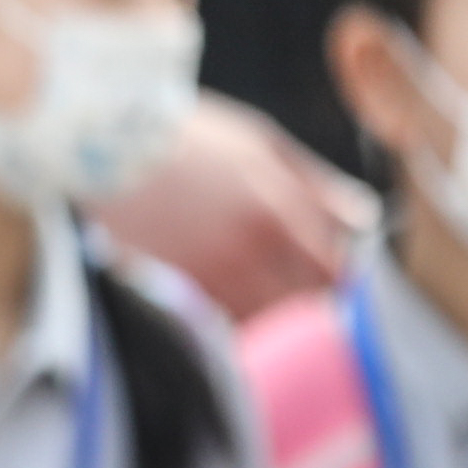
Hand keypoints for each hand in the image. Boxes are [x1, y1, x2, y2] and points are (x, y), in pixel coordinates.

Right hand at [96, 98, 366, 319]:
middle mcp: (249, 250)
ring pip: (266, 323)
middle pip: (305, 305)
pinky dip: (236, 324)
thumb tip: (365, 217)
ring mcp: (211, 277)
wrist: (102, 147)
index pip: (334, 271)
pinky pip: (225, 329)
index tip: (332, 276)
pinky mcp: (176, 294)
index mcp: (277, 209)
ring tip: (264, 297)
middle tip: (302, 293)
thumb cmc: (189, 139)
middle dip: (311, 302)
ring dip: (274, 318)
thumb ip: (316, 184)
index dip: (340, 279)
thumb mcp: (260, 144)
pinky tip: (229, 301)